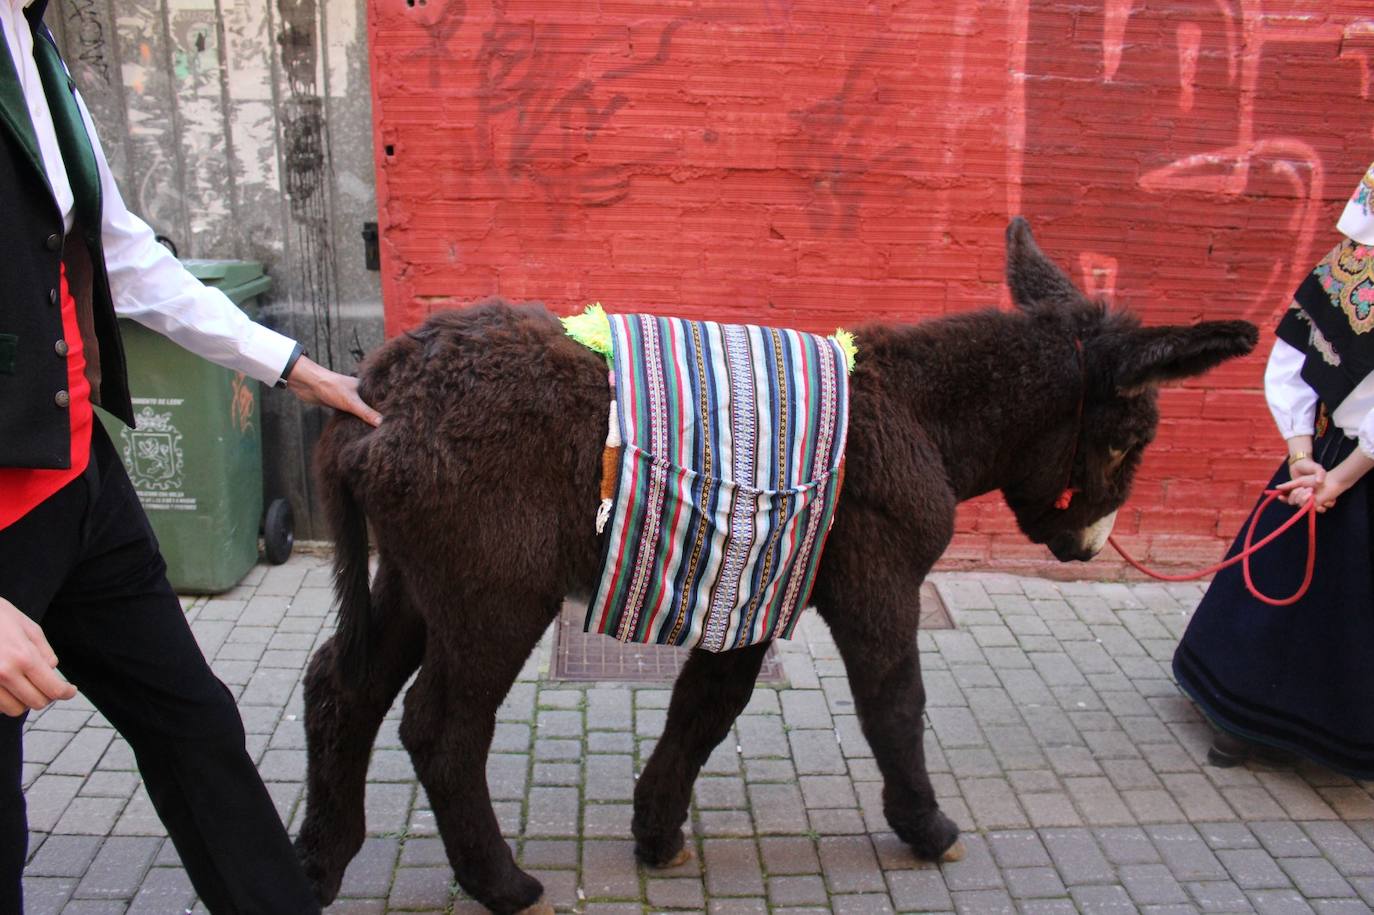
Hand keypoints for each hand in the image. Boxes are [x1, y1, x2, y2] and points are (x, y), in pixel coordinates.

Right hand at [0, 597, 76, 715]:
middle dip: (47, 696)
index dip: (66, 693)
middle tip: (47, 685)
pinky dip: (6, 700)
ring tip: (25, 685)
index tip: (70, 690)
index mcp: (24, 657)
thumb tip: (52, 670)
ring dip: (24, 701)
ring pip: (15, 709)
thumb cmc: (0, 617)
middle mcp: (5, 673)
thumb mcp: (29, 628)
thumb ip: (44, 652)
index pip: (53, 689)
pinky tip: (8, 686)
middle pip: (36, 703)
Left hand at [285, 356, 381, 426]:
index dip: (389, 408)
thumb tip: (382, 423)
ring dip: (366, 419)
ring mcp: (350, 399)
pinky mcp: (341, 405)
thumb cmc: (330, 386)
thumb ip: (366, 412)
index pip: (381, 398)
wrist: (307, 384)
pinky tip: (360, 429)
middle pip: (373, 406)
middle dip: (379, 416)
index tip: (398, 419)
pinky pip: (352, 415)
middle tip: (390, 428)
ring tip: (377, 432)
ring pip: (362, 411)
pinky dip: (356, 421)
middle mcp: (359, 392)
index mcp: (365, 386)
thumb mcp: (351, 401)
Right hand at [1277, 458, 1342, 511]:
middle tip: (1305, 488)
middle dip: (1297, 494)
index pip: (1288, 498)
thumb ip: (1289, 485)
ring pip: (1301, 505)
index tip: (1280, 496)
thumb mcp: (1300, 481)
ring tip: (1312, 492)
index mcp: (1298, 493)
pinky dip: (1314, 503)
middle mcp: (1303, 499)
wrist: (1330, 481)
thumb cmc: (1315, 479)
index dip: (1284, 498)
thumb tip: (1277, 487)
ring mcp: (1310, 503)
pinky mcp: (1318, 506)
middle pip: (1293, 502)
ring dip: (1304, 498)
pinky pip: (1311, 509)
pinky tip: (1318, 498)